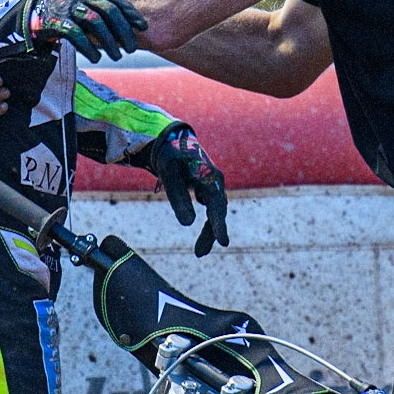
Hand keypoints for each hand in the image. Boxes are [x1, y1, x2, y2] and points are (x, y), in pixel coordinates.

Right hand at [23, 0, 143, 62]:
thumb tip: (130, 28)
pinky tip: (96, 58)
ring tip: (117, 56)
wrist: (32, 15)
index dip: (131, 13)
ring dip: (109, 41)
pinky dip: (88, 47)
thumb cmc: (66, 15)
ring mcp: (68, 8)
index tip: (143, 27)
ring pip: (95, 22)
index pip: (115, 0)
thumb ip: (103, 14)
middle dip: (124, 30)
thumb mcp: (85, 9)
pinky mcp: (56, 22)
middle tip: (133, 49)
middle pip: (108, 11)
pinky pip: (76, 34)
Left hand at [150, 125, 229, 256]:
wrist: (169, 139)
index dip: (219, 225)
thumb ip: (178, 198)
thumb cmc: (169, 156)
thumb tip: (188, 224)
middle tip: (199, 254)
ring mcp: (212, 184)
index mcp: (210, 177)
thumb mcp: (170, 176)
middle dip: (211, 233)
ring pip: (215, 212)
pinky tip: (203, 230)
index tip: (224, 243)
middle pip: (218, 212)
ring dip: (209, 231)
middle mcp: (215, 181)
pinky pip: (211, 207)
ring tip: (199, 251)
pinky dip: (208, 221)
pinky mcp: (206, 187)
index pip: (217, 206)